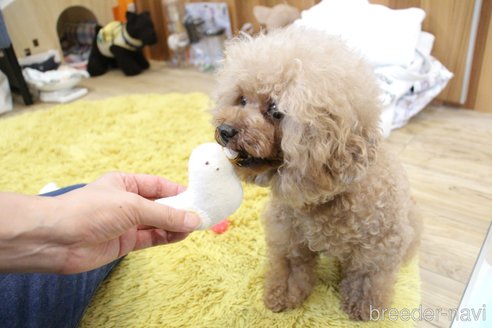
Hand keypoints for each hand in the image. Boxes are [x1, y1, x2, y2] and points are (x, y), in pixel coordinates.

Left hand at [47, 172, 200, 273]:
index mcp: (126, 183)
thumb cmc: (88, 210)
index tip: (198, 198)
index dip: (178, 192)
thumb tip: (192, 219)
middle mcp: (127, 202)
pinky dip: (167, 237)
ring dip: (176, 225)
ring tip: (195, 227)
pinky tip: (181, 235)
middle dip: (180, 210)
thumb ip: (164, 215)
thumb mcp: (131, 206)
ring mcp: (127, 223)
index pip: (159, 185)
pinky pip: (152, 238)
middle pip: (160, 205)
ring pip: (158, 223)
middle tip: (201, 215)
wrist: (56, 239)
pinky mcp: (125, 242)